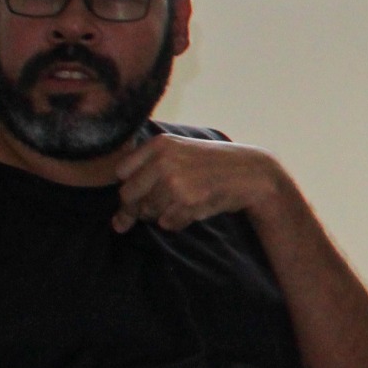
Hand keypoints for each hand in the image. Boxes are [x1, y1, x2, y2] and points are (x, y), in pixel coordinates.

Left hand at [111, 134, 289, 234]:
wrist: (251, 173)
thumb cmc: (213, 165)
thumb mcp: (180, 152)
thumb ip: (148, 171)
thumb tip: (116, 222)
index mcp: (158, 144)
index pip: (121, 173)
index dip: (132, 186)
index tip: (147, 190)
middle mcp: (163, 160)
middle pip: (128, 195)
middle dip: (139, 207)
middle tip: (162, 205)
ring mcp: (175, 181)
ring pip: (147, 212)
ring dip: (162, 215)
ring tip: (184, 203)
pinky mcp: (188, 201)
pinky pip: (167, 223)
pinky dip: (177, 222)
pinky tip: (193, 210)